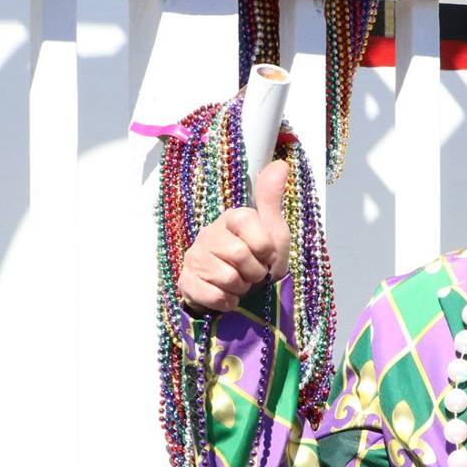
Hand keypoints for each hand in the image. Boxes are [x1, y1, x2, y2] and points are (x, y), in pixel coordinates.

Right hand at [176, 159, 288, 312]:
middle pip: (239, 256)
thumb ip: (272, 201)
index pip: (255, 232)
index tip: (266, 257)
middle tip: (253, 275)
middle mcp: (209, 232)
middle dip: (254, 274)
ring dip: (241, 289)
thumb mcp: (274, 232)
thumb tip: (281, 164)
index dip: (266, 251)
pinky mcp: (185, 280)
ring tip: (240, 285)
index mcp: (232, 217)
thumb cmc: (259, 260)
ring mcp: (194, 256)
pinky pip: (211, 295)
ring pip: (226, 278)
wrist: (239, 293)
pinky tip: (227, 296)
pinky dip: (226, 302)